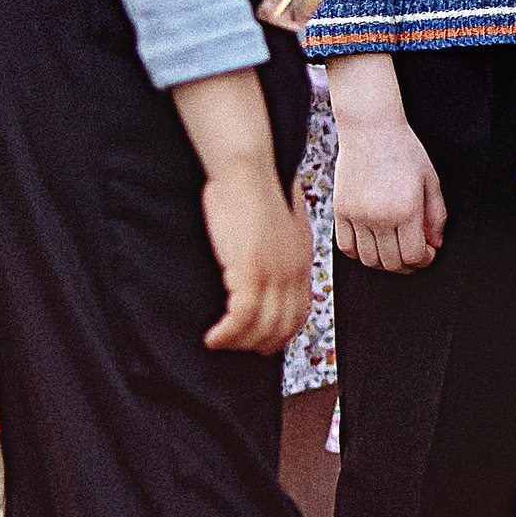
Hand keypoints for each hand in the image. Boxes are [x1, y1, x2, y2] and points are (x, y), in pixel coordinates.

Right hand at [199, 163, 316, 354]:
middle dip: (259, 344)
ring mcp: (274, 272)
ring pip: (263, 327)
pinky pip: (242, 317)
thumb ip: (276, 244)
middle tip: (235, 348)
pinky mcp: (251, 270)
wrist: (248, 169)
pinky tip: (213, 338)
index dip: (281, 332)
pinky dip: (227, 334)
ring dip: (239, 343)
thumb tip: (262, 257)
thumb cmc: (253, 188)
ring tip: (219, 343)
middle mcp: (294, 270)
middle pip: (283, 325)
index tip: (262, 342)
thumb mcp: (275, 222)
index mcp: (302, 258)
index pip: (300, 310)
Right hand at [327, 54, 446, 273]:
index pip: (413, 256)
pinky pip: (347, 248)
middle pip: (391, 263)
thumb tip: (435, 243)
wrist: (370, 129)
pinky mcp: (340, 211)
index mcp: (406, 209)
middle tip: (414, 256)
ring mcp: (357, 216)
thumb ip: (437, 215)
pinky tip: (372, 246)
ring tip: (394, 252)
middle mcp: (380, 216)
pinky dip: (360, 254)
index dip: (424, 261)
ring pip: (368, 260)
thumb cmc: (405, 150)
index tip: (428, 253)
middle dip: (407, 266)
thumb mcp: (430, 180)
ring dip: (384, 264)